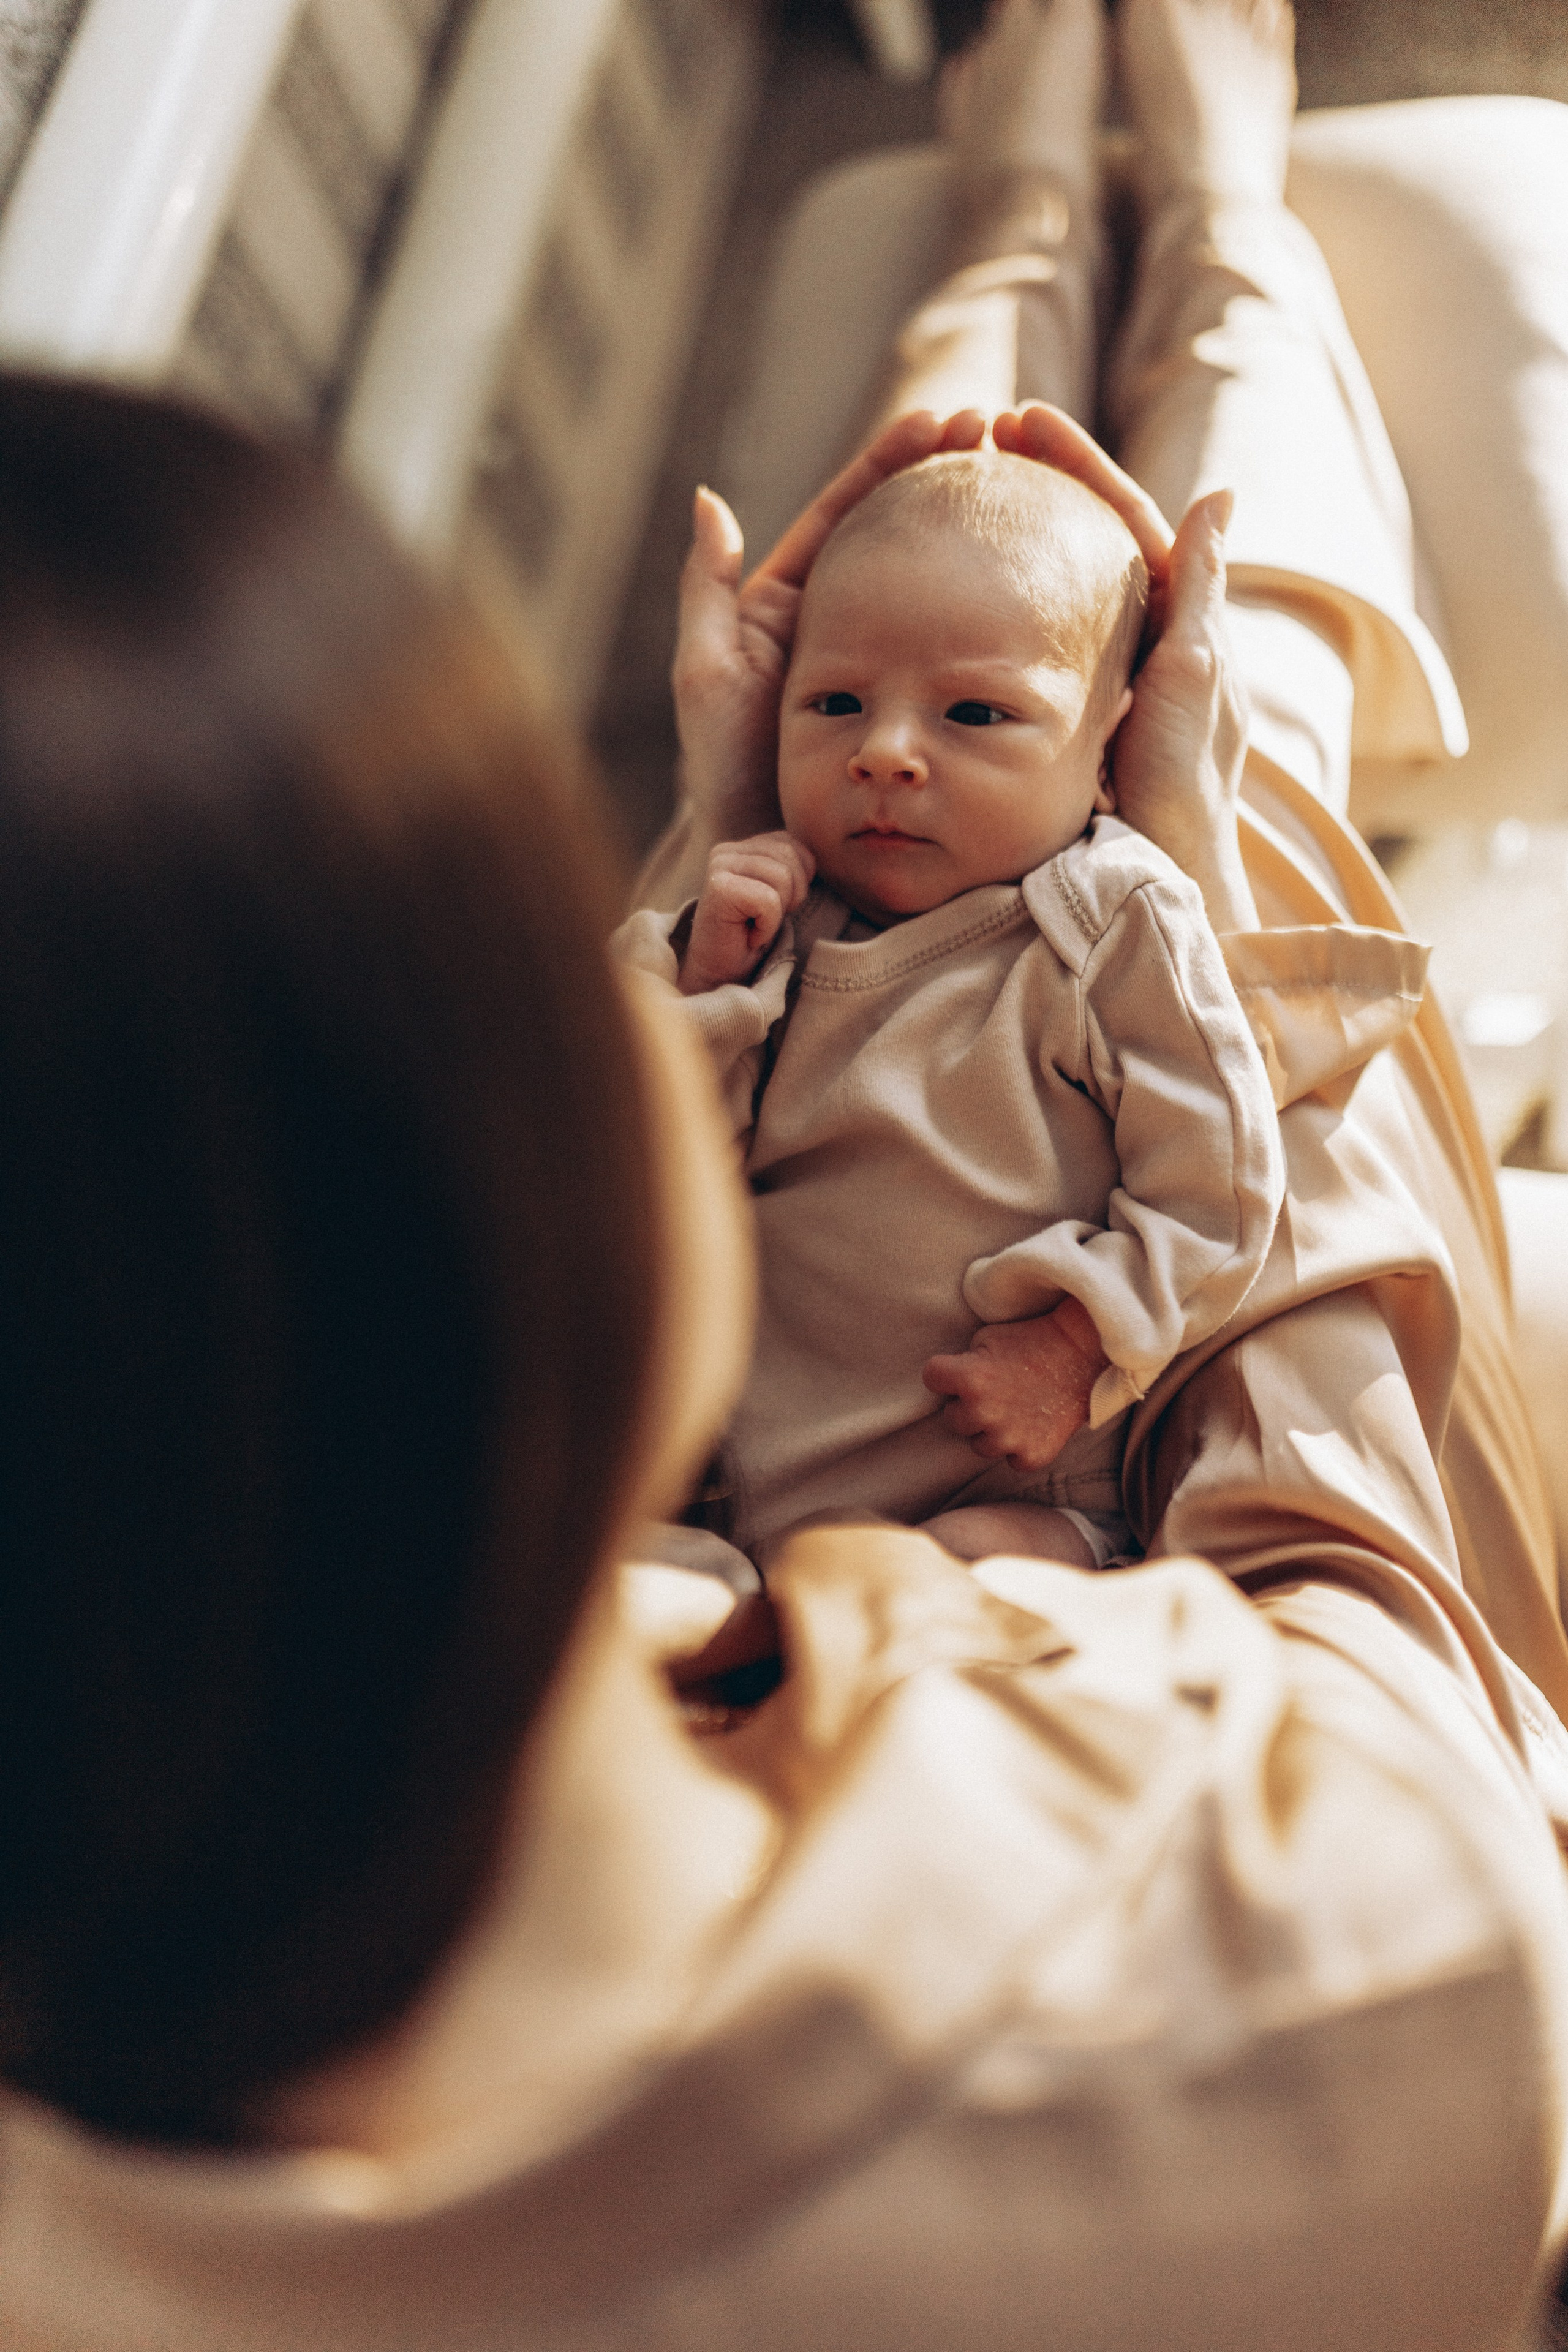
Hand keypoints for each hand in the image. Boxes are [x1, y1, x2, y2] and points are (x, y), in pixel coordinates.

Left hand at [670, 409, 986, 851]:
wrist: (769, 857)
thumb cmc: (729, 774)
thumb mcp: (709, 674)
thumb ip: (706, 590)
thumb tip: (711, 498)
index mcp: (793, 603)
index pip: (848, 511)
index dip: (893, 460)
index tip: (943, 419)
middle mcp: (844, 623)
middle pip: (899, 531)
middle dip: (945, 475)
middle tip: (996, 432)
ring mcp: (887, 663)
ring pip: (935, 581)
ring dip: (975, 529)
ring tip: (1024, 478)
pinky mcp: (920, 703)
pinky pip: (961, 646)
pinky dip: (994, 606)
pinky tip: (1035, 572)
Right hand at [680, 831, 815, 994]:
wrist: (719, 974)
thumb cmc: (750, 937)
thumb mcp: (777, 894)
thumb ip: (789, 868)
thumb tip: (815, 861)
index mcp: (742, 848)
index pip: (791, 844)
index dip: (798, 880)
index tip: (772, 907)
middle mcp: (727, 851)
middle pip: (790, 858)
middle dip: (791, 896)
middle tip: (765, 920)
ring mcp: (720, 867)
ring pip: (783, 878)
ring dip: (778, 913)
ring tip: (756, 926)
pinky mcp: (719, 888)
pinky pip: (769, 901)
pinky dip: (767, 926)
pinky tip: (750, 936)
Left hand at [923, 1298, 1107, 1471]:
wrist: (1081, 1354)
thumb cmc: (1030, 1341)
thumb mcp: (986, 1338)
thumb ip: (962, 1363)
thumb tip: (948, 1385)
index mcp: (969, 1378)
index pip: (931, 1378)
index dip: (945, 1372)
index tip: (962, 1367)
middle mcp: (983, 1412)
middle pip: (953, 1417)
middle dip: (968, 1404)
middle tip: (995, 1390)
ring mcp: (1008, 1438)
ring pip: (979, 1445)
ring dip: (991, 1430)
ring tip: (1014, 1407)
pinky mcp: (1031, 1455)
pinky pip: (1010, 1459)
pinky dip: (1019, 1446)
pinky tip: (1032, 1423)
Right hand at [993, 405, 1258, 931]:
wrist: (1162, 867)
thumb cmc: (1182, 778)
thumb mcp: (1194, 672)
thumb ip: (1199, 587)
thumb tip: (1217, 494)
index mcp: (1177, 616)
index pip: (1123, 514)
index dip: (1075, 462)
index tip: (1022, 421)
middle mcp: (1140, 638)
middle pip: (1082, 539)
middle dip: (1034, 484)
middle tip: (979, 442)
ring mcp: (1102, 676)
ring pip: (1050, 587)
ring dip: (1008, 538)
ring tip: (959, 494)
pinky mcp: (1068, 713)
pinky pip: (1024, 643)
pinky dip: (990, 608)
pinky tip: (949, 592)